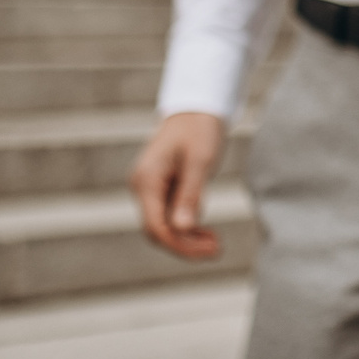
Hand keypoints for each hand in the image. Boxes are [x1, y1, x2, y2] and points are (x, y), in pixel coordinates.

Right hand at [130, 112, 227, 260]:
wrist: (195, 108)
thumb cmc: (199, 129)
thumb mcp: (200, 161)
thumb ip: (190, 195)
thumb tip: (183, 229)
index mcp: (146, 180)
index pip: (156, 226)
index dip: (181, 244)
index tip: (210, 250)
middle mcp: (141, 187)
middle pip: (157, 231)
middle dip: (185, 245)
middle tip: (217, 250)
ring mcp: (148, 189)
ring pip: (162, 226)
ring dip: (186, 239)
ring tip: (214, 244)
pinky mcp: (159, 189)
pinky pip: (168, 216)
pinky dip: (186, 227)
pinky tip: (205, 233)